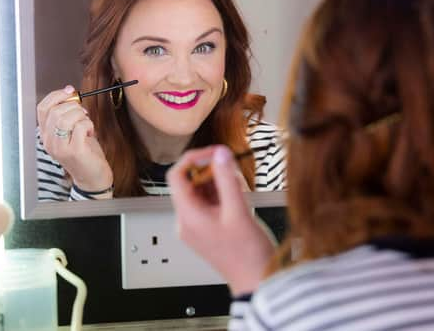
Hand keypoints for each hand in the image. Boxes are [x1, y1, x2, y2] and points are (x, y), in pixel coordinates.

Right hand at [37, 85, 112, 190]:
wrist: (92, 177)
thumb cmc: (84, 152)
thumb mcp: (71, 131)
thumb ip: (67, 114)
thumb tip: (70, 92)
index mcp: (46, 135)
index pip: (42, 108)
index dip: (56, 95)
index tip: (70, 91)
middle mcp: (49, 142)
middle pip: (54, 111)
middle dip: (73, 105)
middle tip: (82, 112)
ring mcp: (60, 147)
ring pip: (65, 118)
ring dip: (80, 115)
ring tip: (86, 123)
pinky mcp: (74, 151)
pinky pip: (80, 126)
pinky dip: (88, 124)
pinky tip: (90, 131)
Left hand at [167, 145, 275, 295]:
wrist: (256, 281)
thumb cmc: (247, 255)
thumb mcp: (238, 210)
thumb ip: (227, 178)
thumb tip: (220, 154)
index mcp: (188, 216)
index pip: (176, 176)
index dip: (193, 159)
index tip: (213, 153)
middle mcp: (187, 221)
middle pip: (190, 183)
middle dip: (210, 170)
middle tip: (231, 166)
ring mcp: (197, 226)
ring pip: (201, 192)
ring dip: (218, 181)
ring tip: (238, 183)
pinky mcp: (208, 229)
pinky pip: (209, 203)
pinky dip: (222, 194)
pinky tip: (238, 195)